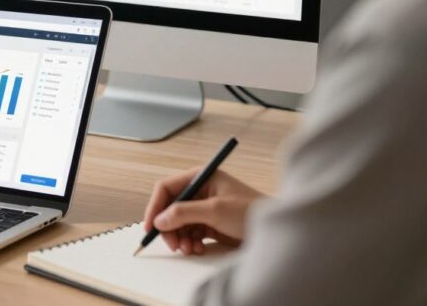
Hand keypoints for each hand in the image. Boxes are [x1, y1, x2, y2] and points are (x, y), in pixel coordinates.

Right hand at [143, 168, 265, 254]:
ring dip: (180, 238)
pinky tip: (197, 248)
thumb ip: (185, 212)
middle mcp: (201, 190)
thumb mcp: (215, 210)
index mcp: (201, 177)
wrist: (276, 231)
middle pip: (170, 208)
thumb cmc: (252, 211)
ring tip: (189, 248)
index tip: (150, 226)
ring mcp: (205, 208)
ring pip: (178, 223)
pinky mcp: (210, 224)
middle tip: (173, 244)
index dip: (155, 206)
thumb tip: (160, 219)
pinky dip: (189, 242)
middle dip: (169, 227)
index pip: (167, 188)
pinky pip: (189, 233)